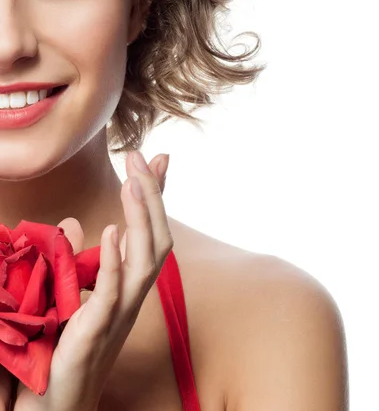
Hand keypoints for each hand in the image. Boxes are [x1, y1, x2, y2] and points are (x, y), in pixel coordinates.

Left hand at [0, 151, 171, 410]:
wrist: (54, 404)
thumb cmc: (64, 348)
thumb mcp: (74, 291)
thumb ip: (81, 257)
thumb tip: (80, 220)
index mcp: (130, 285)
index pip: (151, 232)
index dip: (157, 197)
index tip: (159, 159)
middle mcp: (134, 296)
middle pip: (158, 239)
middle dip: (152, 197)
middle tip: (141, 156)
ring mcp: (119, 314)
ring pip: (145, 260)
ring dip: (141, 218)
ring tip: (133, 182)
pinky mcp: (95, 331)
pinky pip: (112, 292)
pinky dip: (115, 260)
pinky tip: (112, 230)